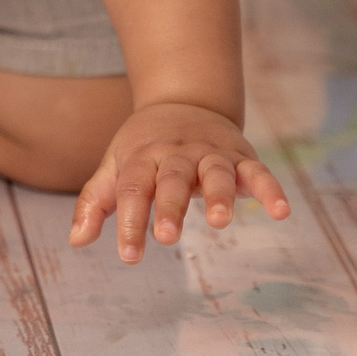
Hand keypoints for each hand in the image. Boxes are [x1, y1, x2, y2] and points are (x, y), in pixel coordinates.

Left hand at [68, 101, 289, 261]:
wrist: (184, 99)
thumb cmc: (144, 147)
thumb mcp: (116, 167)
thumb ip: (97, 202)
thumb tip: (75, 240)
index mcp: (143, 157)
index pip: (134, 190)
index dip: (130, 223)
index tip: (129, 256)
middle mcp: (178, 154)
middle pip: (173, 180)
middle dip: (170, 208)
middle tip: (166, 237)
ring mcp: (212, 154)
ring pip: (216, 173)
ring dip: (220, 196)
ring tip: (220, 222)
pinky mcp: (242, 157)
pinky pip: (259, 171)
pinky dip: (271, 189)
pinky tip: (281, 211)